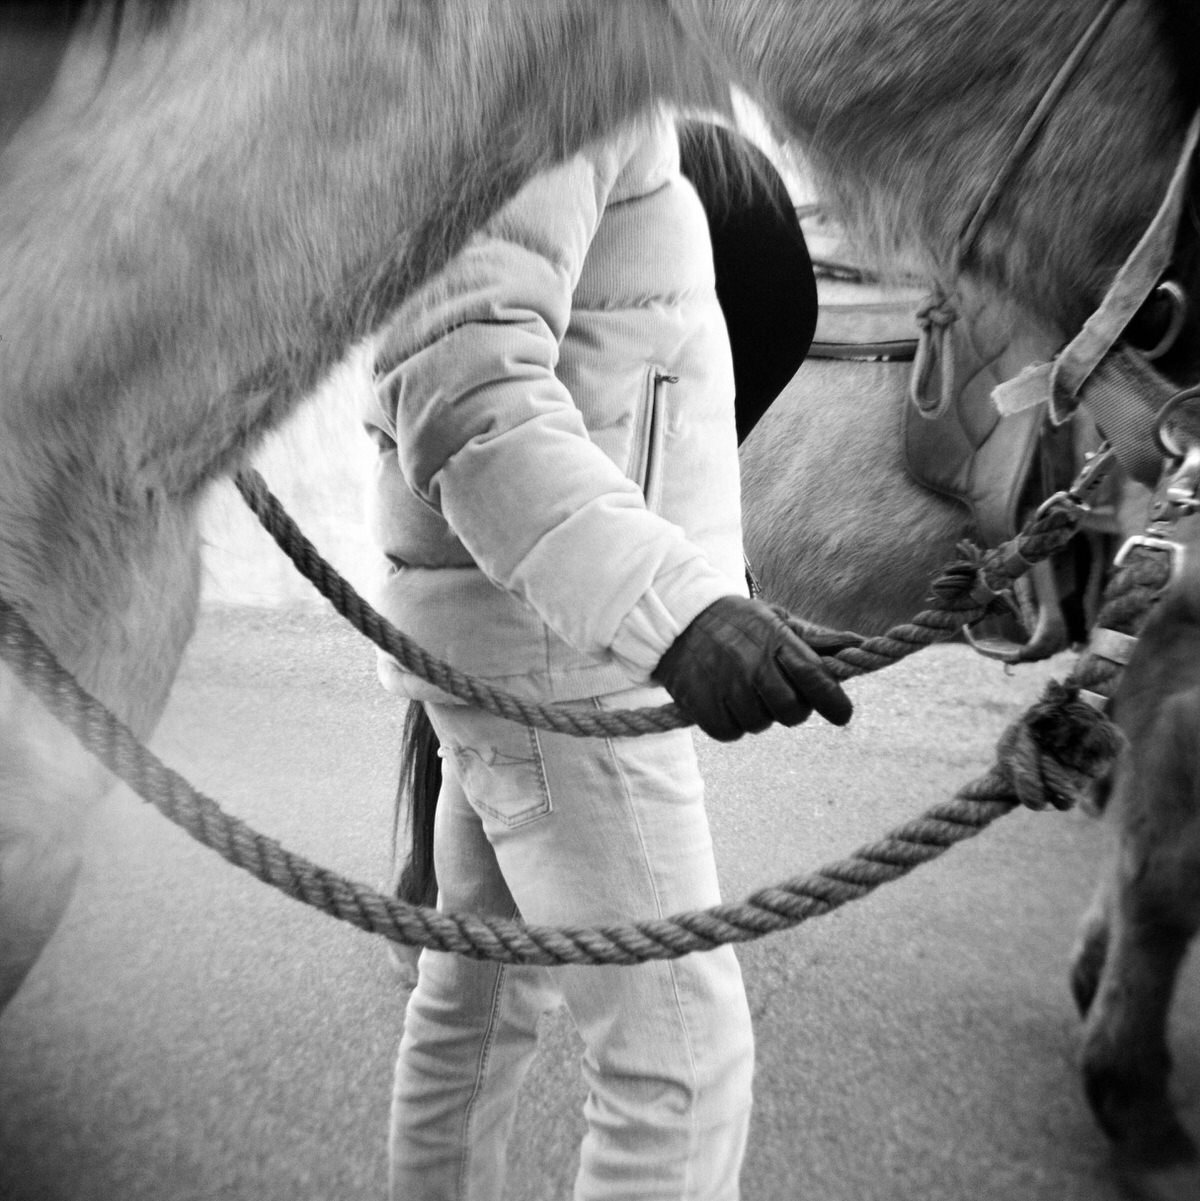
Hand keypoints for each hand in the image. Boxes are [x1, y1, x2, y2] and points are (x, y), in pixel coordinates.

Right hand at [652, 595, 852, 741]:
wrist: (676, 620)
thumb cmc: (736, 622)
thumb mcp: (774, 620)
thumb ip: (814, 639)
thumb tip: (858, 643)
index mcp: (775, 642)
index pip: (816, 679)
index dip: (835, 703)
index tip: (842, 714)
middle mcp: (752, 666)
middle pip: (792, 712)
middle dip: (791, 708)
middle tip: (776, 693)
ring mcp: (726, 688)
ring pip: (760, 725)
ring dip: (757, 714)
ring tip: (743, 689)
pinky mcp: (702, 707)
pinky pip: (731, 733)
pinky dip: (731, 723)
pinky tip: (724, 701)